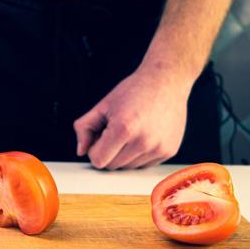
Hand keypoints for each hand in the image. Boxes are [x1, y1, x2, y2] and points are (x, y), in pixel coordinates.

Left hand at [73, 66, 191, 169]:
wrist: (166, 81)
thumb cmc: (134, 91)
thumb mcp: (103, 105)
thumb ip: (84, 128)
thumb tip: (81, 151)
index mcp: (123, 129)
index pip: (98, 160)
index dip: (95, 150)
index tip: (101, 136)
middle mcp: (143, 141)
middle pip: (112, 166)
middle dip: (109, 152)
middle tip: (115, 131)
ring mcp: (158, 148)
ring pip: (129, 167)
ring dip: (124, 154)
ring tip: (131, 132)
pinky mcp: (169, 151)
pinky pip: (144, 164)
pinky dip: (140, 154)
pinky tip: (144, 135)